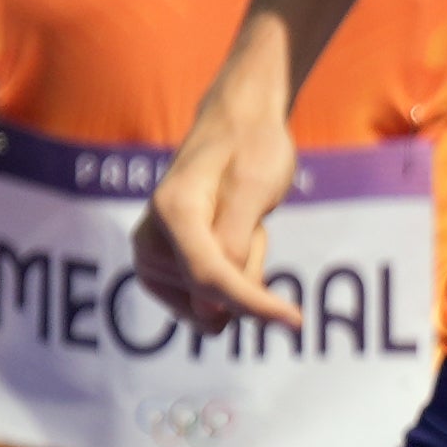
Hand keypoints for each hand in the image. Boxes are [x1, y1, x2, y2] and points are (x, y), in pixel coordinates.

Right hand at [138, 26, 308, 331]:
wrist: (234, 126)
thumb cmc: (251, 149)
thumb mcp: (255, 189)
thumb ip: (232, 248)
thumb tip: (211, 312)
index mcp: (171, 213)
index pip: (210, 279)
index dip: (254, 304)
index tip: (296, 321)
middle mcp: (150, 240)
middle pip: (215, 294)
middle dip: (249, 266)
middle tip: (251, 217)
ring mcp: (151, 258)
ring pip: (214, 302)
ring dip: (241, 268)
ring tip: (239, 220)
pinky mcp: (160, 271)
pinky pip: (209, 300)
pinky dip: (231, 274)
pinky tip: (230, 235)